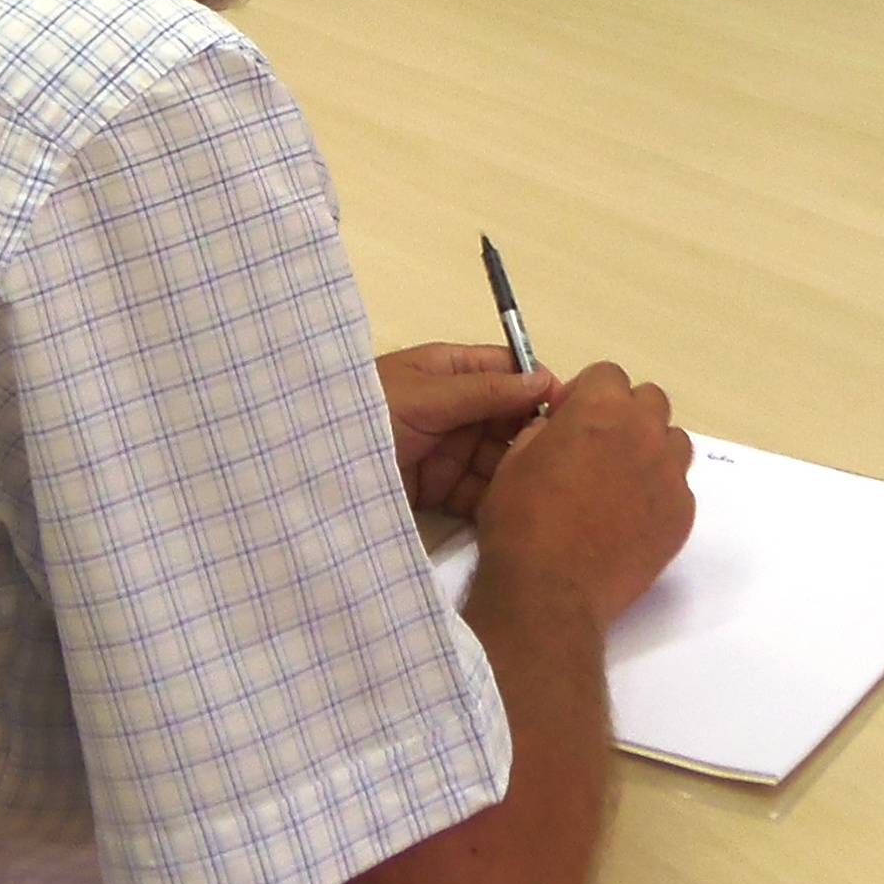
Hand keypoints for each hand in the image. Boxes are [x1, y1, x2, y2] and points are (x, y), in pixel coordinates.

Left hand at [375, 342, 554, 517]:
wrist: (313, 470)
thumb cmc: (369, 414)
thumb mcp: (427, 396)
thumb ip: (485, 391)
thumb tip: (544, 379)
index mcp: (450, 372)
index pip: (508, 371)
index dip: (540, 387)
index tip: (571, 412)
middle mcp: (455, 409)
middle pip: (510, 419)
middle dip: (533, 436)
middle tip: (560, 460)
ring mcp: (448, 451)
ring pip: (500, 459)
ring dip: (519, 472)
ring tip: (544, 490)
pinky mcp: (440, 490)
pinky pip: (480, 493)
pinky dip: (497, 501)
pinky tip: (519, 512)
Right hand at [474, 360, 694, 633]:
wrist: (551, 592)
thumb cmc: (522, 523)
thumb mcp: (514, 461)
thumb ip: (545, 430)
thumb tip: (560, 427)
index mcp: (600, 410)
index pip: (608, 374)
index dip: (587, 394)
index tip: (572, 420)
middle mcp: (644, 432)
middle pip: (650, 401)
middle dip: (626, 416)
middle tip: (599, 449)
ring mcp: (670, 474)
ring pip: (672, 441)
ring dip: (650, 450)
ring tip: (620, 484)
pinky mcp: (682, 514)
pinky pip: (679, 487)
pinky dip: (658, 494)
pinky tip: (631, 520)